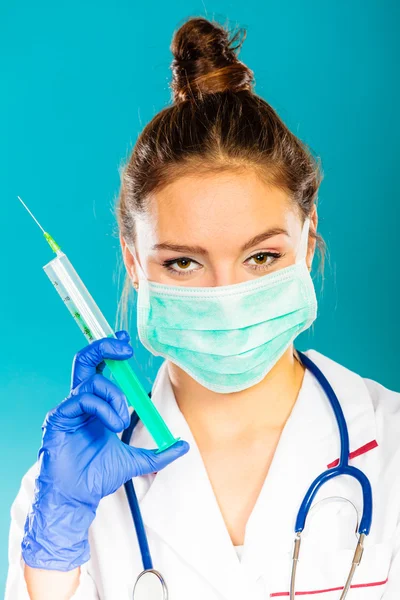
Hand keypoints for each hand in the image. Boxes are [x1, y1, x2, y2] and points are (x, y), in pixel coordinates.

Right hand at [21, 331, 189, 570]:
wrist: (78, 498)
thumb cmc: (98, 478)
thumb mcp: (137, 461)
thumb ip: (159, 453)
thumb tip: (184, 446)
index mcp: (96, 406)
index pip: (102, 370)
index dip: (112, 352)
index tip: (127, 342)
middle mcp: (81, 403)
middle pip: (87, 362)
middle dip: (105, 348)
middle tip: (125, 350)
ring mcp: (69, 409)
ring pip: (92, 381)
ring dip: (115, 397)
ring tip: (122, 421)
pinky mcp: (59, 417)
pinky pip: (83, 399)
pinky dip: (104, 408)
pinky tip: (113, 425)